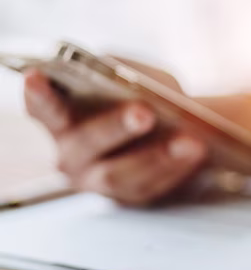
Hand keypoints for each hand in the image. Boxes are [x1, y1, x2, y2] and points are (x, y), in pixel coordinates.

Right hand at [23, 60, 250, 204]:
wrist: (177, 124)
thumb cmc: (145, 94)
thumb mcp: (135, 74)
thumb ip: (125, 73)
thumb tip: (130, 80)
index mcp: (62, 118)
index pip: (42, 107)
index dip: (38, 94)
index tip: (36, 76)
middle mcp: (71, 154)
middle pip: (86, 143)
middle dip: (116, 127)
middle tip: (144, 113)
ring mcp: (97, 180)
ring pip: (120, 175)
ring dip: (156, 156)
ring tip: (189, 140)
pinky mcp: (130, 197)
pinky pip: (149, 187)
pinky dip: (174, 169)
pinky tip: (196, 154)